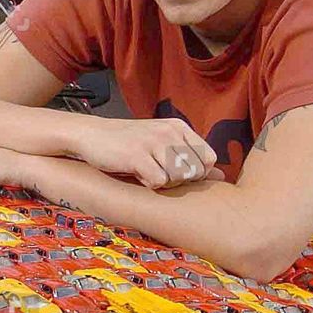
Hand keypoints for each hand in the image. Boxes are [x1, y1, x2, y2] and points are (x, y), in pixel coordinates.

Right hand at [69, 117, 223, 188]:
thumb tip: (221, 176)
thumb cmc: (128, 143)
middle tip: (160, 175)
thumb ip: (190, 157)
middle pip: (195, 171)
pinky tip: (138, 176)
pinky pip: (158, 182)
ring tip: (149, 175)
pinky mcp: (137, 155)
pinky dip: (149, 185)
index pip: (208, 158)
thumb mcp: (162, 144)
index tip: (177, 174)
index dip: (197, 174)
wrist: (91, 134)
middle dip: (180, 181)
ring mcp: (153, 142)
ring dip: (165, 184)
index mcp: (179, 127)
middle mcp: (170, 132)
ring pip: (179, 178)